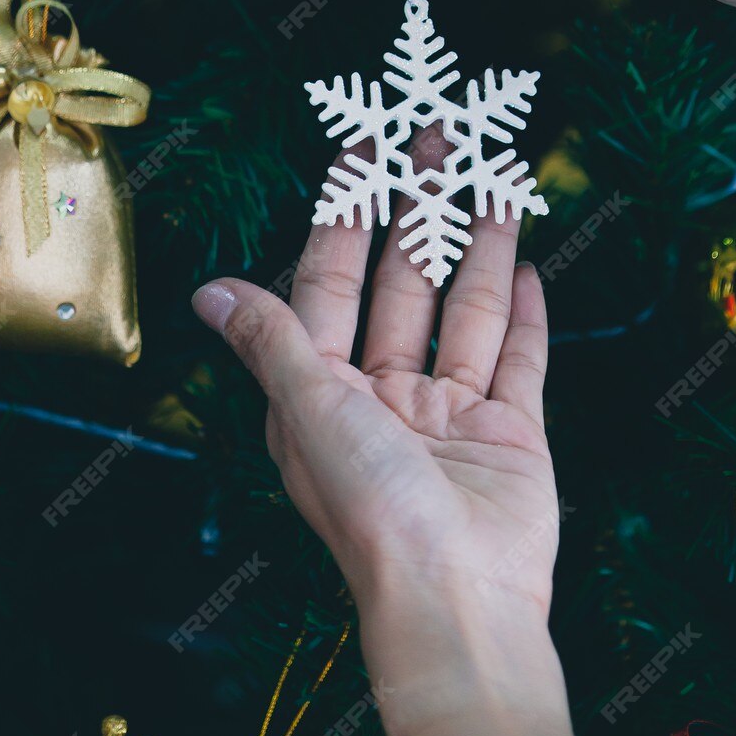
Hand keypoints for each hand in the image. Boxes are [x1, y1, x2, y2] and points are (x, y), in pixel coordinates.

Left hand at [192, 164, 556, 617]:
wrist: (459, 599)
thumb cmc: (372, 510)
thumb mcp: (308, 411)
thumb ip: (272, 340)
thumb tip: (206, 291)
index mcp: (325, 393)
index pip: (332, 279)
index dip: (346, 210)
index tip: (364, 144)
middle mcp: (384, 398)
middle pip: (404, 282)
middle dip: (420, 206)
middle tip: (440, 136)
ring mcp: (452, 415)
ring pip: (466, 310)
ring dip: (480, 243)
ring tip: (497, 177)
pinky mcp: (511, 435)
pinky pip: (519, 360)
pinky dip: (525, 314)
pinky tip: (529, 265)